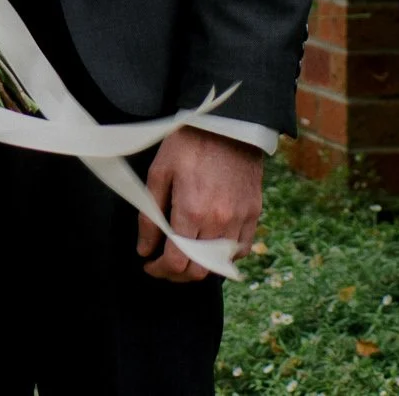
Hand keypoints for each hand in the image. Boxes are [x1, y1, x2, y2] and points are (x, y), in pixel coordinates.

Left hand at [137, 126, 263, 280]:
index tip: (149, 263)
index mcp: (192, 211)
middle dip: (177, 274)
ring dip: (200, 266)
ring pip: (221, 265)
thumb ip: (150, 215)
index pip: (175, 261)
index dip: (158, 270)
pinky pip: (241, 249)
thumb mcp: (160, 172)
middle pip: (199, 271)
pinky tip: (210, 245)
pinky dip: (225, 255)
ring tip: (185, 254)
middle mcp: (219, 221)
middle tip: (164, 264)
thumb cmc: (189, 143)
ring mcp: (240, 219)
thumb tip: (144, 248)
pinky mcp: (254, 213)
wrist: (228, 123)